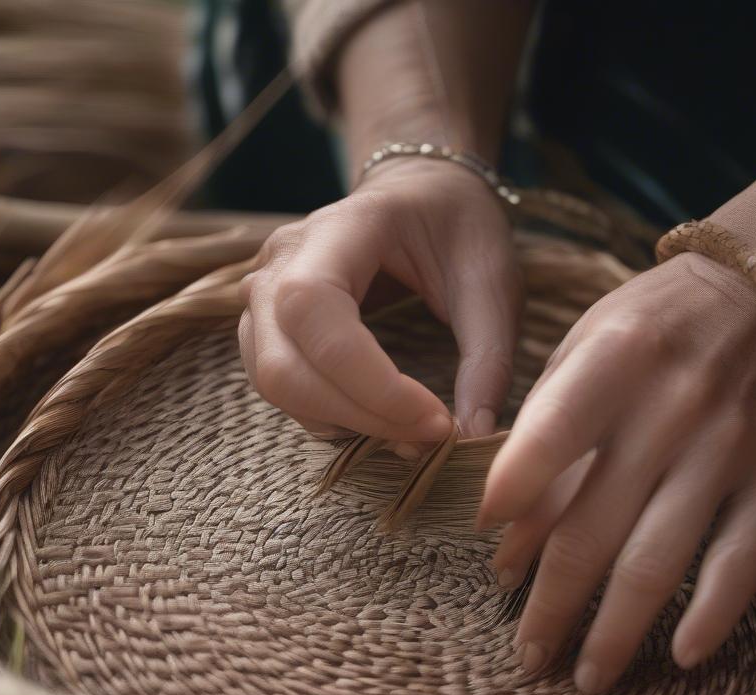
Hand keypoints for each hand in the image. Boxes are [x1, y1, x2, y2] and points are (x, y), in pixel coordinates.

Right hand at [238, 159, 521, 442]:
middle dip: (360, 416)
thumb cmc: (458, 227)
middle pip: (283, 364)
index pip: (315, 310)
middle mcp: (280, 262)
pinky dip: (329, 417)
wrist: (421, 195)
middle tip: (429, 437)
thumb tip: (475, 435)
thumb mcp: (493, 282)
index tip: (437, 420)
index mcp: (338, 228)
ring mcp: (262, 296)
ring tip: (410, 431)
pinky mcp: (266, 329)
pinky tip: (379, 418)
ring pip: (276, 384)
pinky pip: (281, 388)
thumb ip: (488, 358)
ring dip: (344, 423)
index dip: (370, 383)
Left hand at [479, 252, 755, 693]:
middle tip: (528, 657)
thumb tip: (501, 527)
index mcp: (611, 362)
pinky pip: (744, 559)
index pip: (549, 440)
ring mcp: (728, 446)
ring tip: (586, 678)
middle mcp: (669, 408)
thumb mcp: (585, 345)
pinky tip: (681, 658)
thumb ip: (542, 428)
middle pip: (593, 529)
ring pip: (659, 560)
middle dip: (552, 606)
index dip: (514, 505)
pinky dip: (713, 614)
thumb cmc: (652, 326)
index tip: (492, 567)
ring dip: (616, 631)